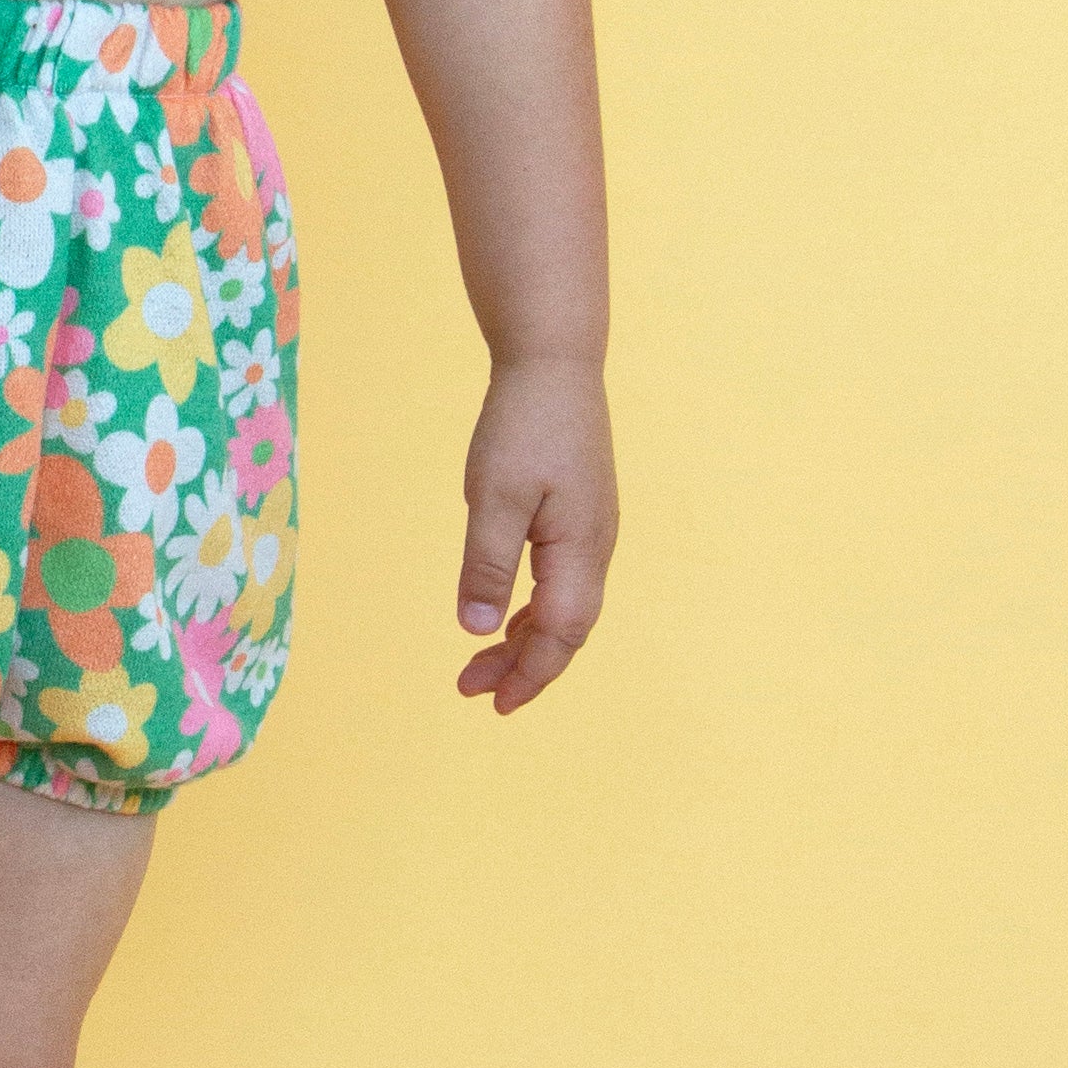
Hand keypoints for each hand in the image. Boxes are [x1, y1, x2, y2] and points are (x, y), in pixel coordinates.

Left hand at [454, 358, 615, 711]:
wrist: (554, 363)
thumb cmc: (522, 425)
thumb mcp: (493, 496)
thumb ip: (487, 564)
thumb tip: (477, 629)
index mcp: (580, 548)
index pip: (561, 633)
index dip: (530, 674)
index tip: (493, 704)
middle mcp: (596, 547)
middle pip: (567, 629)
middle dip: (523, 666)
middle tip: (471, 690)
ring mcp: (592, 531)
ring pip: (565, 607)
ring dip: (525, 639)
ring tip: (480, 664)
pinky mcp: (580, 516)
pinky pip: (562, 581)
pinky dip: (533, 608)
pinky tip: (505, 615)